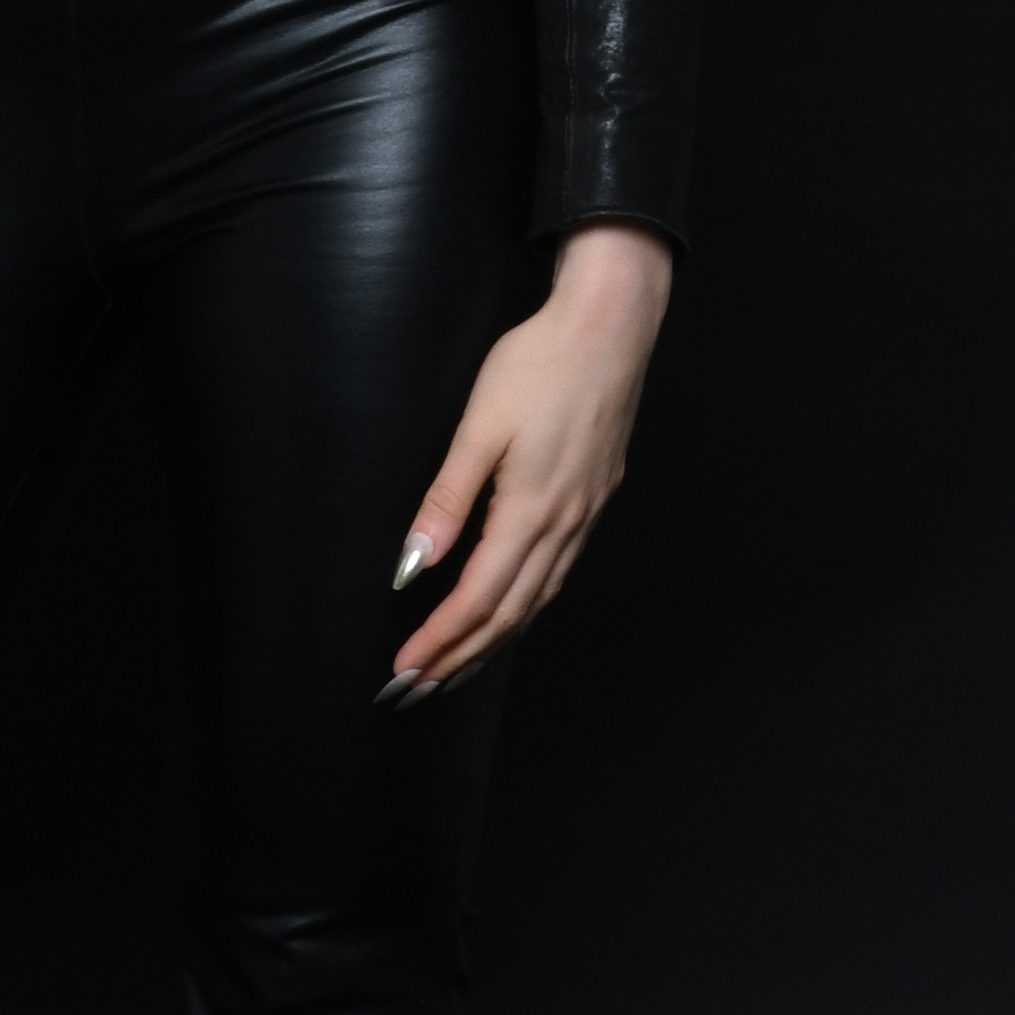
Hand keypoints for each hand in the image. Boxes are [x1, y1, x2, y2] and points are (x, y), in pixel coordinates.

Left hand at [382, 222, 675, 699]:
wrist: (610, 325)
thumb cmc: (540, 363)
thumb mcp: (479, 427)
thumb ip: (445, 500)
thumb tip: (411, 565)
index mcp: (533, 510)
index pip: (479, 598)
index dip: (440, 639)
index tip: (404, 669)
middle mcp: (565, 525)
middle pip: (510, 614)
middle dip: (461, 657)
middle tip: (417, 689)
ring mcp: (585, 515)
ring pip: (537, 600)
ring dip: (494, 640)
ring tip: (456, 669)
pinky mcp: (593, 499)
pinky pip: (556, 573)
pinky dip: (525, 606)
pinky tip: (509, 612)